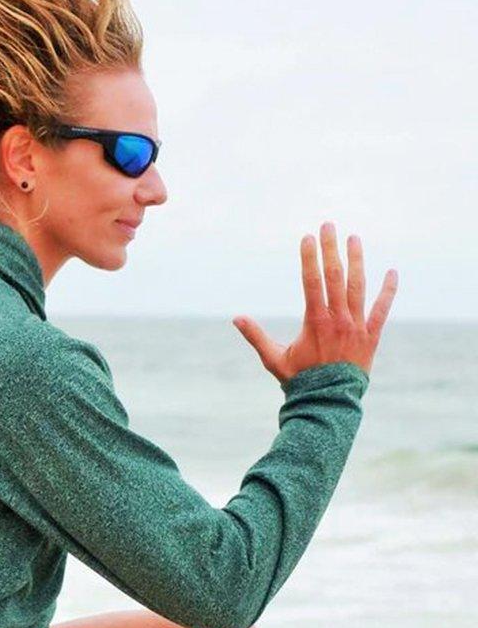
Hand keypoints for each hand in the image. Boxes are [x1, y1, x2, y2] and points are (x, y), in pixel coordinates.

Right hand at [232, 221, 397, 384]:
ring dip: (356, 260)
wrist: (330, 402)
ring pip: (358, 286)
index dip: (310, 257)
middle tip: (328, 225)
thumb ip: (256, 336)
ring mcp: (357, 325)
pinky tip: (391, 271)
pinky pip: (381, 309)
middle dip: (331, 249)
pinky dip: (388, 291)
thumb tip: (235, 318)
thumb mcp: (273, 358)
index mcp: (315, 320)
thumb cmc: (300, 380)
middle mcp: (338, 318)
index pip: (312, 281)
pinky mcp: (371, 335)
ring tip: (354, 238)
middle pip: (335, 276)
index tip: (308, 237)